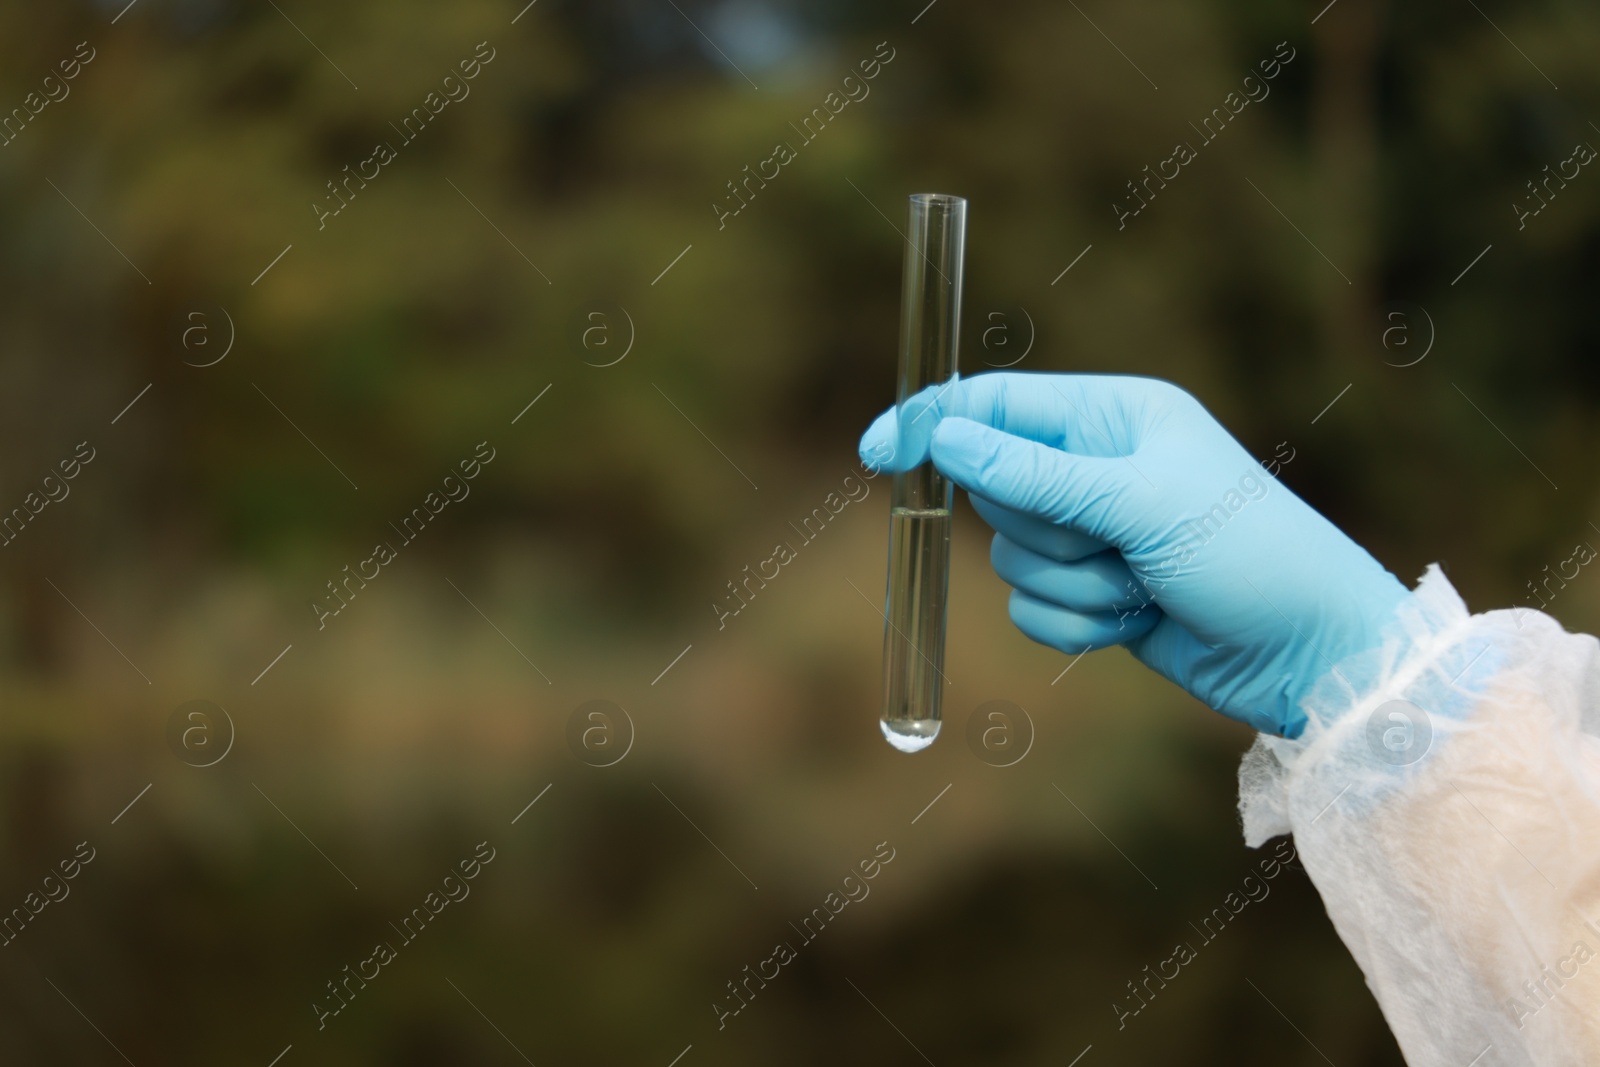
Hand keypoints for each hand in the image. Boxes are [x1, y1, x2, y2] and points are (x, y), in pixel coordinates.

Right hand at [858, 372, 1410, 736]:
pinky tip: (1138, 623)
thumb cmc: (1245, 553)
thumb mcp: (1137, 501)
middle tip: (1112, 541)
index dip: (933, 423)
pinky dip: (1076, 624)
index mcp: (1112, 415)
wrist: (1308, 652)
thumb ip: (1032, 471)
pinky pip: (1031, 608)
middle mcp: (1097, 467)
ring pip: (1010, 558)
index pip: (996, 404)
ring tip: (1141, 589)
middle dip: (1044, 531)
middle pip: (994, 489)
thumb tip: (943, 436)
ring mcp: (1095, 533)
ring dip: (1071, 586)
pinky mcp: (1095, 593)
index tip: (877, 453)